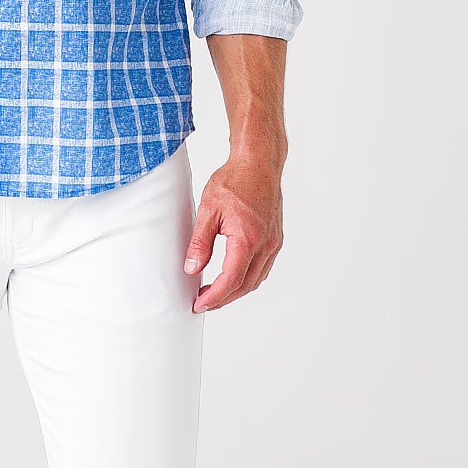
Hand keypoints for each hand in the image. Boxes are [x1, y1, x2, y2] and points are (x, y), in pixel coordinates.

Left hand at [184, 154, 282, 312]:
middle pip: (245, 285)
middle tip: (203, 303)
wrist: (259, 162)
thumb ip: (200, 243)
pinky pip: (263, 268)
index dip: (214, 298)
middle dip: (223, 299)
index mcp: (248, 238)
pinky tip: (233, 276)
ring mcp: (274, 242)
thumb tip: (192, 269)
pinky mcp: (275, 238)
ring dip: (236, 290)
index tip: (198, 304)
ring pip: (256, 279)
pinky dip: (248, 278)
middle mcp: (266, 244)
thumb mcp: (209, 210)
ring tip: (214, 293)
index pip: (231, 280)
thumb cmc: (235, 180)